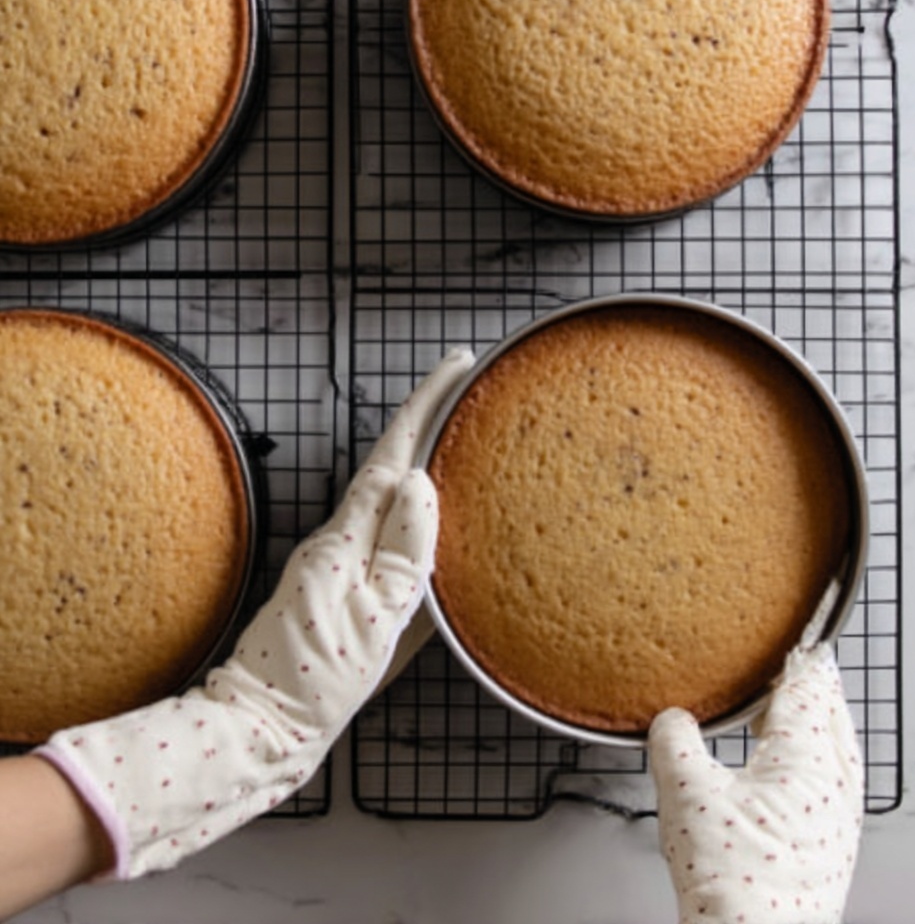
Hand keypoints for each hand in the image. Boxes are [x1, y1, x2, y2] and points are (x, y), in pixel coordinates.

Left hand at [37, 349, 474, 879]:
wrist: (259, 730)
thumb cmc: (313, 682)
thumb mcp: (372, 619)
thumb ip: (404, 552)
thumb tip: (421, 481)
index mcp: (347, 539)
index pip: (393, 454)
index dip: (426, 405)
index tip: (457, 366)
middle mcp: (340, 541)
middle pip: (393, 466)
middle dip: (430, 424)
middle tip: (473, 392)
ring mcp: (338, 564)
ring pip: (392, 501)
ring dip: (425, 465)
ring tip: (468, 444)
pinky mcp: (342, 591)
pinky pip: (389, 540)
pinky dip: (417, 521)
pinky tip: (440, 528)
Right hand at [648, 644, 862, 923]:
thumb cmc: (733, 883)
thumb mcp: (685, 793)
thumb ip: (674, 739)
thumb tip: (669, 717)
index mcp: (809, 757)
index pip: (808, 683)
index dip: (792, 651)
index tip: (779, 629)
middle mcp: (837, 781)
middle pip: (829, 707)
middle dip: (805, 678)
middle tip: (777, 657)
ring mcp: (842, 814)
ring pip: (834, 741)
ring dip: (809, 715)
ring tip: (778, 702)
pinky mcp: (834, 840)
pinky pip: (832, 774)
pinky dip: (810, 750)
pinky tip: (781, 761)